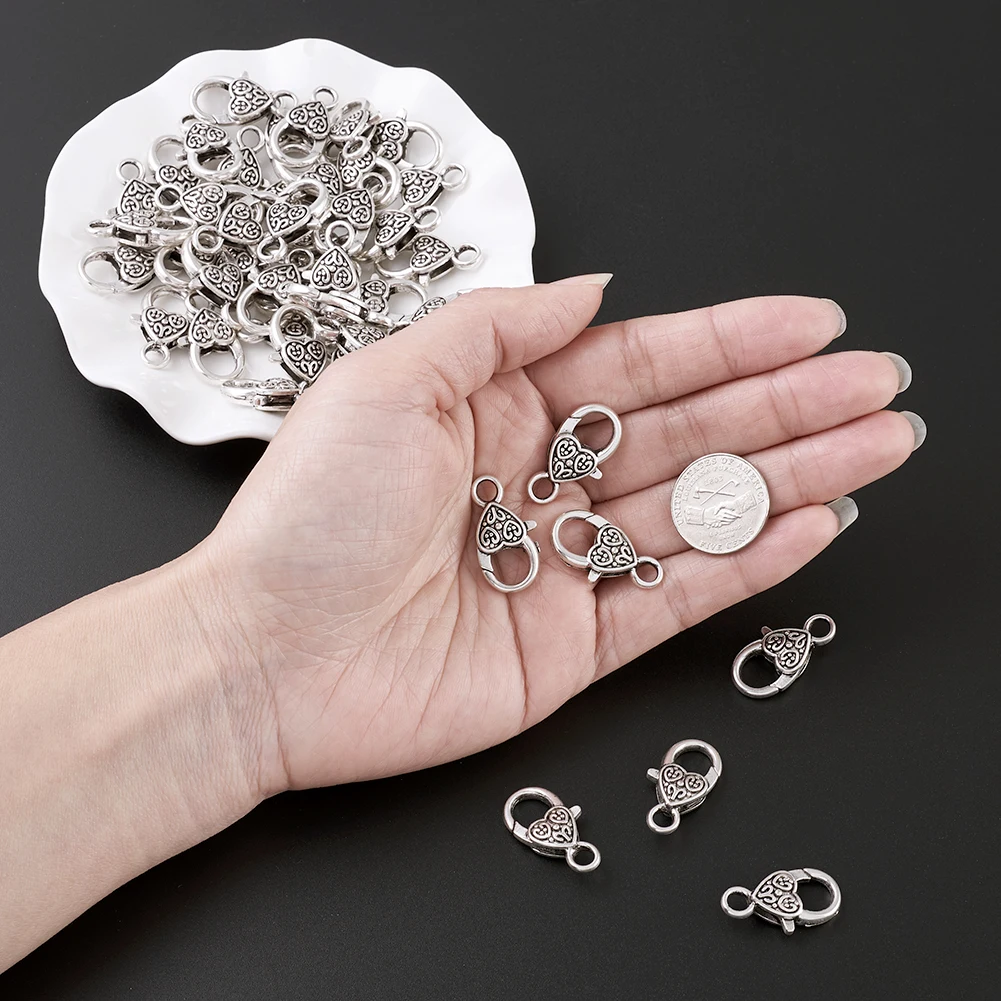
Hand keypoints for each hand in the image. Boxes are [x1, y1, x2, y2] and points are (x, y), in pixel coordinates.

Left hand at [192, 278, 915, 792]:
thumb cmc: (310, 516)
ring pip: (697, 513)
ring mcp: (562, 566)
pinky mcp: (572, 645)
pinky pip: (675, 598)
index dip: (727, 343)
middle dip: (785, 408)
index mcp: (500, 414)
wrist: (262, 661)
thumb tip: (596, 286)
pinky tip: (810, 525)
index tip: (809, 325)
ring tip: (874, 446)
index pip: (637, 367)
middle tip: (875, 385)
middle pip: (686, 436)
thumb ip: (499, 326)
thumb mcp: (392, 380)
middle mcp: (540, 484)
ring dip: (790, 478)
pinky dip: (744, 565)